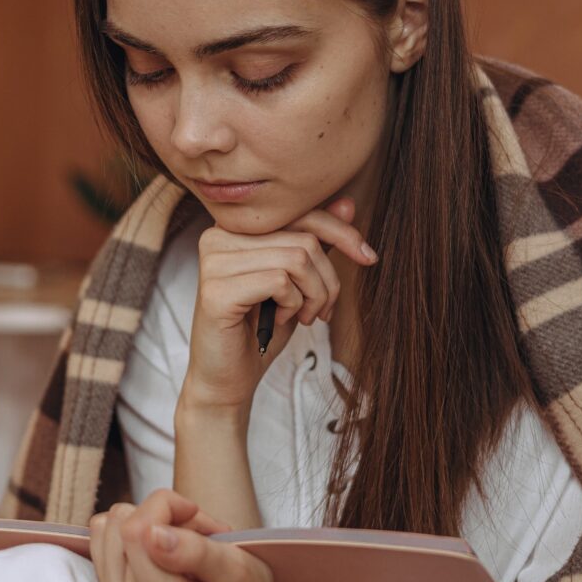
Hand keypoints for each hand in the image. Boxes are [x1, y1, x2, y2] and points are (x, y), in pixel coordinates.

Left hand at [89, 489, 231, 581]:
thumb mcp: (244, 575)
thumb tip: (151, 532)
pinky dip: (133, 538)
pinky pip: (102, 547)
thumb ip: (197, 553)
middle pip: (120, 527)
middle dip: (161, 516)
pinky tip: (162, 553)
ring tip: (181, 544)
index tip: (197, 517)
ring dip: (146, 525)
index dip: (166, 507)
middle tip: (198, 536)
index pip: (136, 532)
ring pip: (106, 531)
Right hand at [182, 195, 376, 413]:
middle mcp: (217, 236)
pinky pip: (280, 281)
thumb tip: (347, 203)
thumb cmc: (261, 329)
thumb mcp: (296, 280)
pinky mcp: (216, 291)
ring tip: (303, 316)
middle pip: (303, 237)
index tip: (368, 257)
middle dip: (328, 279)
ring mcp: (214, 262)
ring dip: (314, 295)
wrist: (228, 378)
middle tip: (321, 310)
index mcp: (234, 226)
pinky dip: (294, 304)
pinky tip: (281, 319)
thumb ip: (314, 242)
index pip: (299, 212)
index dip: (341, 232)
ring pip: (297, 259)